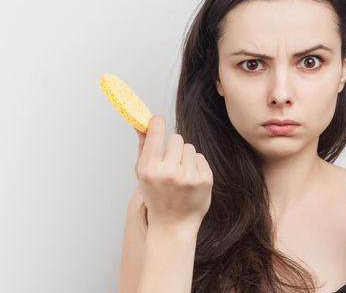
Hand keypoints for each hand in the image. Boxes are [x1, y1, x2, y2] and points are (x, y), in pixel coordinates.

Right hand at [134, 115, 213, 233]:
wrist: (173, 225)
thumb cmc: (156, 196)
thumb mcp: (143, 173)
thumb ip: (143, 146)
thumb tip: (141, 122)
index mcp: (150, 170)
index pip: (156, 133)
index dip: (157, 123)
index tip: (158, 121)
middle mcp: (169, 173)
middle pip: (176, 138)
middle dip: (173, 147)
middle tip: (170, 162)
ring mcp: (188, 177)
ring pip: (189, 147)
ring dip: (185, 157)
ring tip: (180, 174)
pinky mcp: (204, 180)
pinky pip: (200, 158)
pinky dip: (195, 166)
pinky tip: (190, 181)